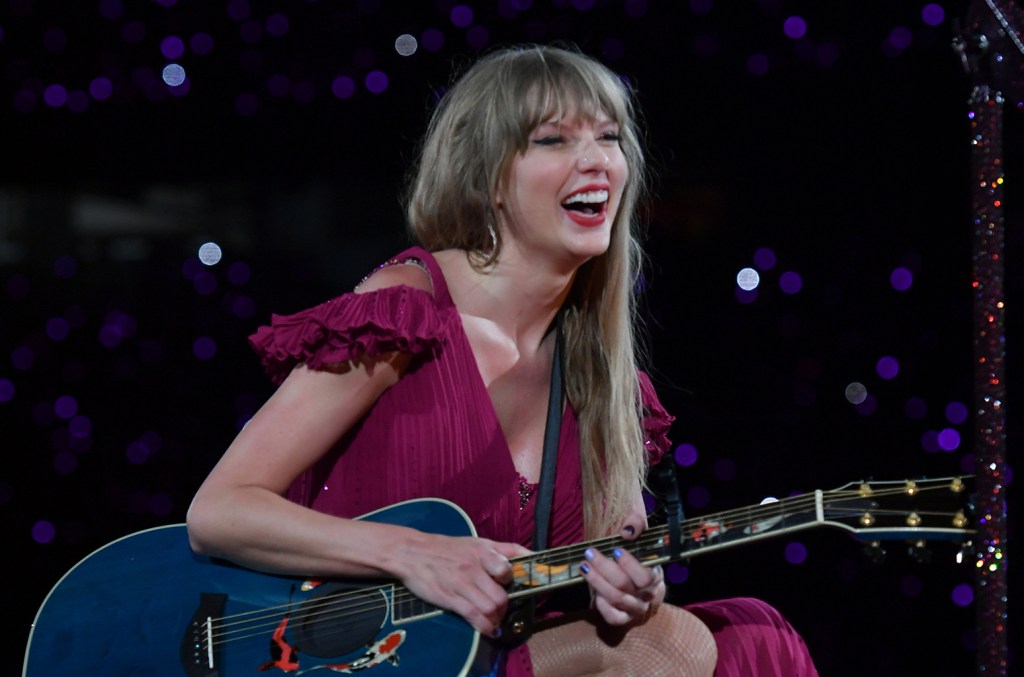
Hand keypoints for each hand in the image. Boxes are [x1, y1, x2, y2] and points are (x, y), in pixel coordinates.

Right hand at [391, 532, 530, 636]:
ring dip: (496, 618)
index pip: (508, 569)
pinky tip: (488, 629)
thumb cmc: (447, 548)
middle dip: (504, 607)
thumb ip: (505, 548)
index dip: (512, 581)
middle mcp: (474, 567)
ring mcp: (462, 584)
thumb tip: (532, 554)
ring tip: (494, 619)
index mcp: (483, 551)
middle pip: (501, 595)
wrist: (412, 552)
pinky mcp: (451, 598)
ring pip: (491, 608)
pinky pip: (475, 616)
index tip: (512, 587)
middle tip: (501, 608)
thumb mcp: (477, 542)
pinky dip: (486, 627)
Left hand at [579, 522, 665, 625]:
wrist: (641, 582)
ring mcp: (636, 609)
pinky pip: (613, 617)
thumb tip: (627, 531)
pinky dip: (602, 605)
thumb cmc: (640, 555)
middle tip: (590, 553)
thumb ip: (637, 525)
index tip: (615, 550)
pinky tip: (594, 592)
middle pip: (624, 585)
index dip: (629, 564)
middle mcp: (648, 596)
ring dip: (597, 582)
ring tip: (584, 566)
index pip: (645, 576)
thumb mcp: (641, 535)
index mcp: (655, 577)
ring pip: (616, 598)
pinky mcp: (624, 619)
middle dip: (604, 567)